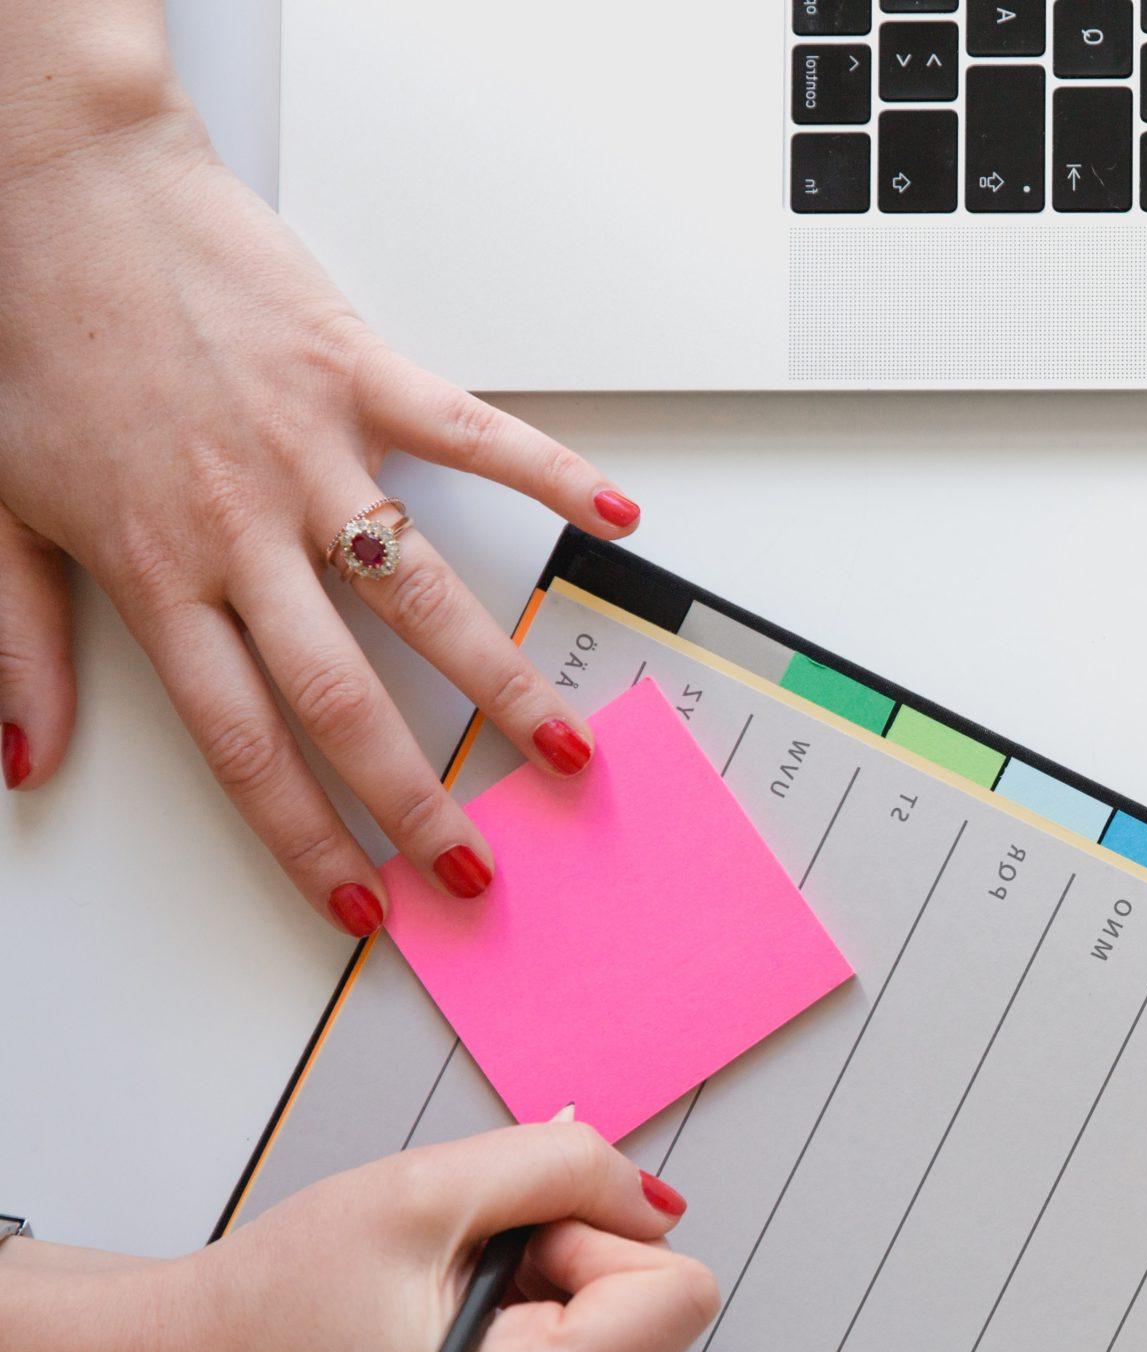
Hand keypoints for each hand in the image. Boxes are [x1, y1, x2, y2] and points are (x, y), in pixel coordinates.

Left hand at [0, 17, 641, 934]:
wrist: (50, 185)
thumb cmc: (24, 332)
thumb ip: (20, 642)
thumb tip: (25, 757)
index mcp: (156, 570)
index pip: (242, 743)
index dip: (305, 836)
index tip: (361, 902)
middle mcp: (242, 528)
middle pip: (346, 698)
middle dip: (422, 801)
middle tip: (480, 865)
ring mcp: (311, 451)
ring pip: (424, 596)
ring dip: (504, 683)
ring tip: (565, 749)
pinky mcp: (358, 372)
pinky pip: (475, 433)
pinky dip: (554, 474)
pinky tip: (618, 518)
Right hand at [0, 1122, 718, 1351]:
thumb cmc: (280, 1295)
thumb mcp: (429, 1186)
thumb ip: (567, 1167)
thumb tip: (657, 1198)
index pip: (681, 1296)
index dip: (601, 1240)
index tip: (512, 1246)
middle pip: (657, 1320)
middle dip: (577, 1269)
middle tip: (464, 1274)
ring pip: (626, 1344)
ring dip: (553, 1302)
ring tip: (444, 1309)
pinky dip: (537, 1338)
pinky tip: (449, 1339)